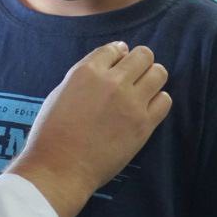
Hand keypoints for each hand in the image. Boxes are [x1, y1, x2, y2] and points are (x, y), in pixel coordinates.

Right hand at [7, 42, 170, 216]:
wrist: (59, 168)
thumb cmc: (52, 134)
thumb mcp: (60, 93)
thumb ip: (84, 77)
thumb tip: (106, 67)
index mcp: (86, 71)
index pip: (115, 48)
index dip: (119, 55)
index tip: (119, 63)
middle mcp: (112, 82)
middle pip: (143, 55)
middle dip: (139, 63)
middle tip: (133, 77)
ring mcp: (131, 102)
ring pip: (159, 73)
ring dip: (152, 78)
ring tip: (142, 91)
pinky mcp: (143, 124)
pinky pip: (164, 100)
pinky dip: (157, 101)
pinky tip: (146, 109)